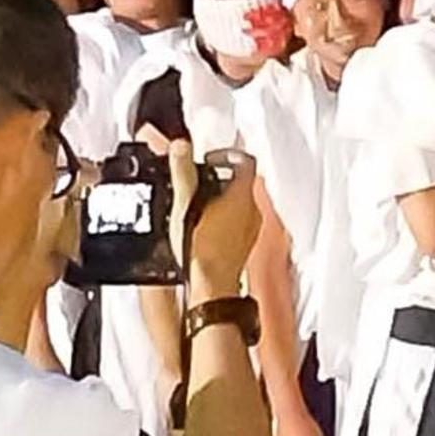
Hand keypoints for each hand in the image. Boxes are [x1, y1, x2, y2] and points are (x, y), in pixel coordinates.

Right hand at [189, 159, 260, 298]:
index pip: (244, 160)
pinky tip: (203, 228)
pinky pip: (238, 223)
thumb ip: (183, 172)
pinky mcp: (245, 245)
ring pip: (240, 203)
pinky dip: (223, 219)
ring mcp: (251, 229)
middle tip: (198, 182)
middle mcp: (253, 210)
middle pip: (241, 181)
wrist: (211, 288)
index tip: (208, 159)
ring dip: (221, 199)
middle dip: (219, 178)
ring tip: (197, 206)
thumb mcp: (184, 205)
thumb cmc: (201, 250)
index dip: (225, 155)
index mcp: (243, 194)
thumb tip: (181, 147)